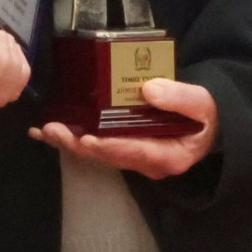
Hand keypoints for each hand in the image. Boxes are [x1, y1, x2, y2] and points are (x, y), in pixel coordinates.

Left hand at [30, 78, 217, 179]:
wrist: (208, 125)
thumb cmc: (205, 115)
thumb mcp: (202, 104)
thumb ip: (179, 98)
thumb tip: (148, 89)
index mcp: (167, 156)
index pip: (134, 152)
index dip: (109, 146)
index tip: (87, 140)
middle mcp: (146, 162)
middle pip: (108, 155)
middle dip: (78, 144)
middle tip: (52, 130)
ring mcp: (133, 156)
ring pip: (98, 153)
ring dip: (69, 142)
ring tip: (42, 130)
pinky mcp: (123, 147)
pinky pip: (96, 145)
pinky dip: (72, 137)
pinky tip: (48, 131)